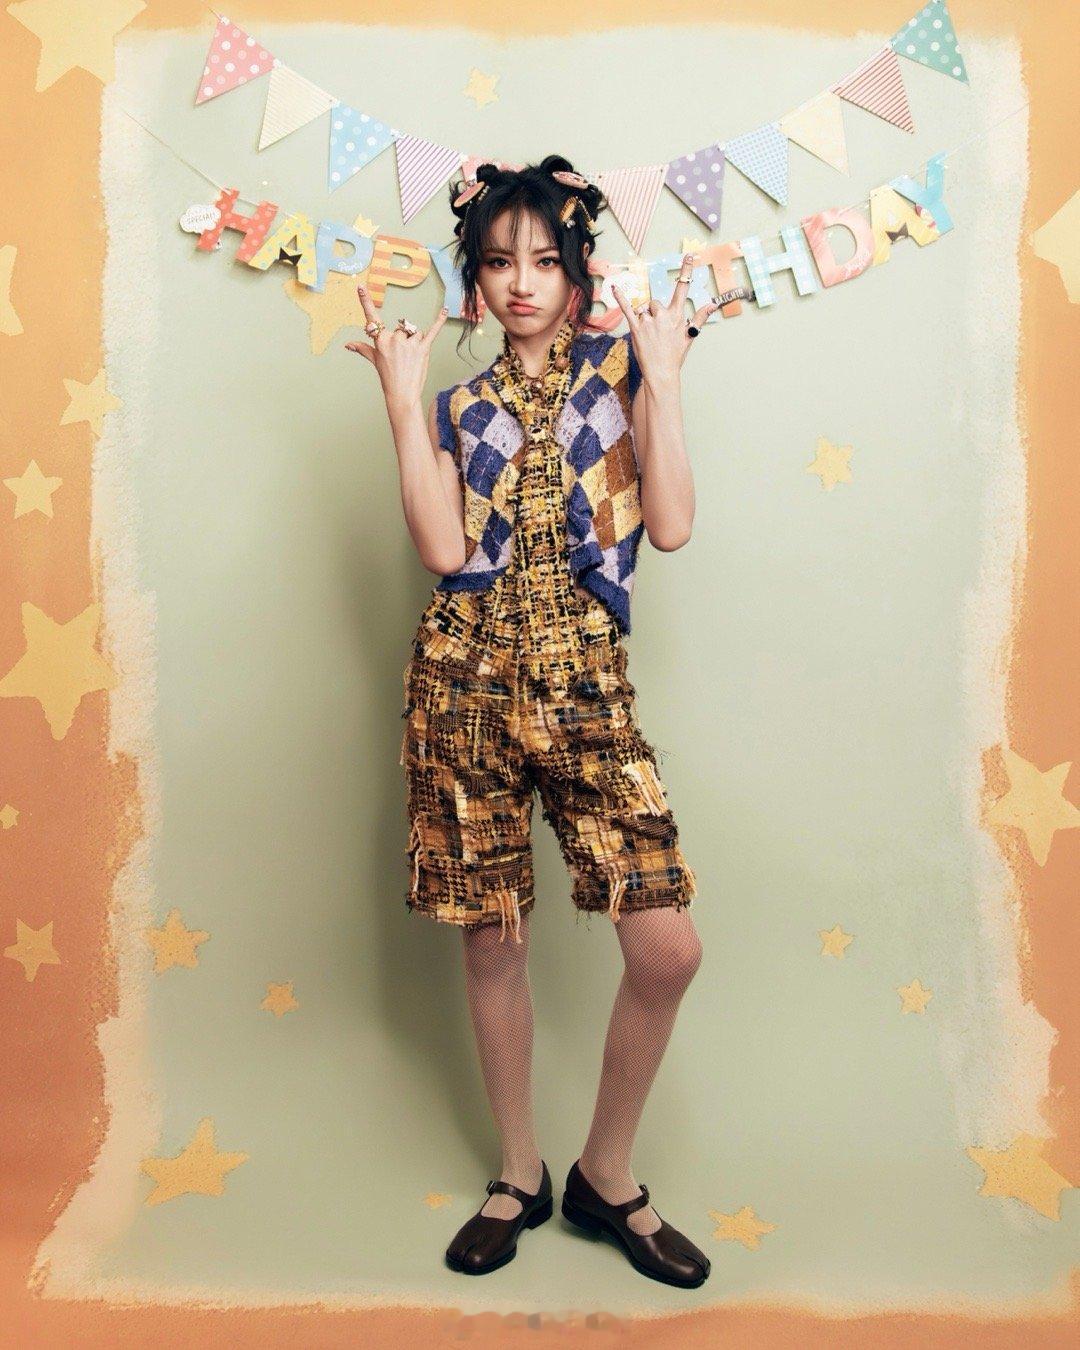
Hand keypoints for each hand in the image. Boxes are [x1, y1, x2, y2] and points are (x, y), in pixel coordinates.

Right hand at [345, 286, 448, 406]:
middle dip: (404, 339)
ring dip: (415, 342)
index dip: (366, 302)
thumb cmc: (388, 377)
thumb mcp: (375, 360)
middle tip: (403, 357)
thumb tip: (348, 344)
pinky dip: (439, 321)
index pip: (372, 319)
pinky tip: (445, 309)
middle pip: (402, 328)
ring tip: (412, 358)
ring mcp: (409, 344)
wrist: (402, 394)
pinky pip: (432, 332)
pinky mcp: (423, 349)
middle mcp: (394, 339)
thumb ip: (363, 348)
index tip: (361, 287)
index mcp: (381, 340)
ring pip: (415, 332)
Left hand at [611, 253, 721, 385]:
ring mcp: (648, 322)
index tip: (689, 256)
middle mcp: (663, 316)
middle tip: (657, 332)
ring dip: (644, 319)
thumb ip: (700, 317)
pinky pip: (627, 309)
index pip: (683, 289)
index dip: (686, 271)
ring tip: (649, 337)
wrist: (661, 373)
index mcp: (677, 316)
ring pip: (643, 310)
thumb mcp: (690, 336)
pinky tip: (614, 287)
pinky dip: (621, 298)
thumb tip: (713, 304)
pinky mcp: (636, 329)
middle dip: (655, 313)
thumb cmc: (675, 355)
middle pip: (655, 303)